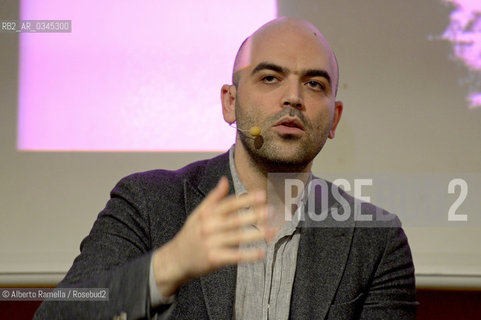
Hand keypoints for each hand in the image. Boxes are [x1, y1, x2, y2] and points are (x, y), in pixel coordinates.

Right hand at [153, 176, 268, 295]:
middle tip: (272, 210)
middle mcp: (208, 227)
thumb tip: (225, 180)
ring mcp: (210, 243)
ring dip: (256, 234)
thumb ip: (213, 198)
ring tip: (272, 231)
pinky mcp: (212, 259)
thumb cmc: (190, 234)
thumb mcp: (198, 214)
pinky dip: (248, 256)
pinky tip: (261, 253)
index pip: (229, 204)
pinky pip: (233, 257)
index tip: (262, 194)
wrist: (174, 260)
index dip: (245, 199)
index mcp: (206, 214)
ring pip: (237, 237)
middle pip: (235, 220)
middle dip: (254, 214)